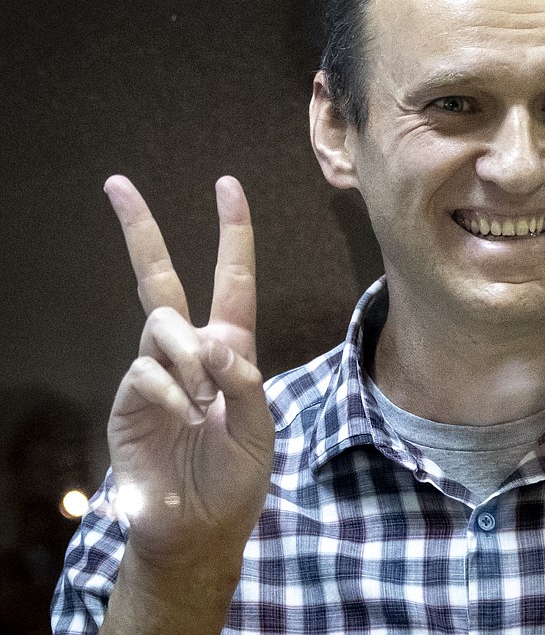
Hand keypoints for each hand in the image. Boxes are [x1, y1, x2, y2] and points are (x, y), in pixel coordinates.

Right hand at [103, 175, 273, 568]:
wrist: (199, 527)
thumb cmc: (235, 475)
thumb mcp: (259, 425)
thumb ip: (244, 379)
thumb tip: (211, 341)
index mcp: (230, 350)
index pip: (231, 280)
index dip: (233, 234)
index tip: (227, 187)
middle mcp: (188, 352)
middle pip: (160, 279)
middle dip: (141, 230)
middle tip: (118, 184)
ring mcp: (153, 373)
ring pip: (161, 323)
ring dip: (189, 354)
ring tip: (204, 400)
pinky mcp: (128, 400)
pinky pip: (145, 370)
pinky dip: (172, 390)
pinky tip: (186, 415)